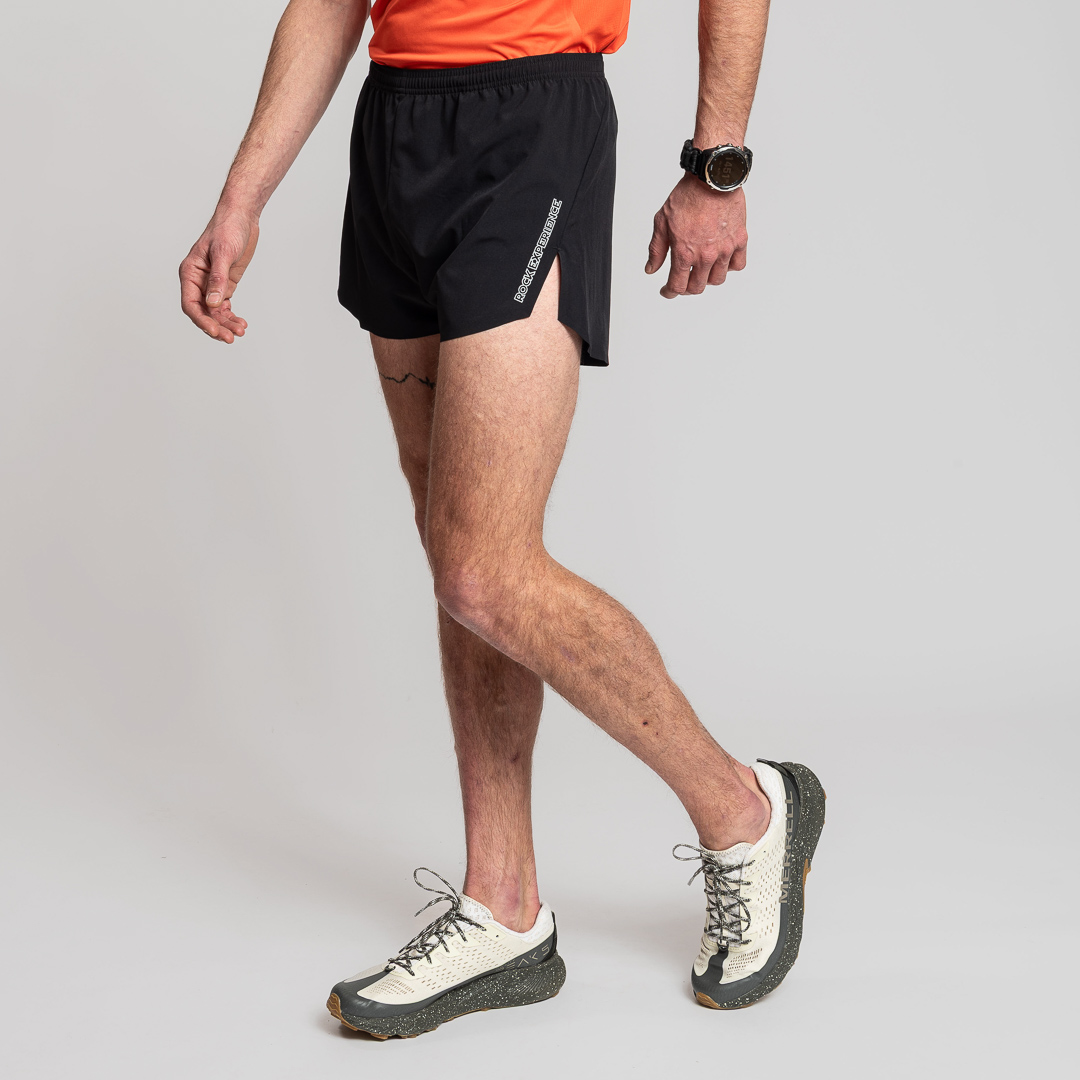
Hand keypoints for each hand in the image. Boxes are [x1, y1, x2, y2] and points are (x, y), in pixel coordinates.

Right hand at [179, 209, 259, 342]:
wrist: (241, 218)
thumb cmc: (228, 229)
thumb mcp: (223, 253)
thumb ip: (217, 279)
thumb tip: (212, 304)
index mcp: (190, 273)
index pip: (190, 304)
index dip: (202, 321)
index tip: (216, 332)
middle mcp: (198, 281)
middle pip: (203, 312)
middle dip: (216, 326)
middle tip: (231, 338)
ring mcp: (211, 285)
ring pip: (214, 313)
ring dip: (226, 324)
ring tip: (241, 331)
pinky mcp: (224, 285)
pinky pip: (224, 307)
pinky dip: (232, 316)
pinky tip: (242, 323)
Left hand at [645, 175, 747, 298]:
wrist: (711, 178)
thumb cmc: (688, 195)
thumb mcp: (662, 222)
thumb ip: (656, 249)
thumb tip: (651, 269)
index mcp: (684, 252)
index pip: (677, 286)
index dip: (669, 292)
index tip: (667, 291)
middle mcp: (705, 255)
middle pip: (697, 288)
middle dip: (687, 288)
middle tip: (683, 281)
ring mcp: (724, 249)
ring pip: (717, 280)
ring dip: (707, 279)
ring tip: (702, 270)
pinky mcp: (740, 240)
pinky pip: (738, 265)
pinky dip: (729, 267)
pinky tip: (721, 261)